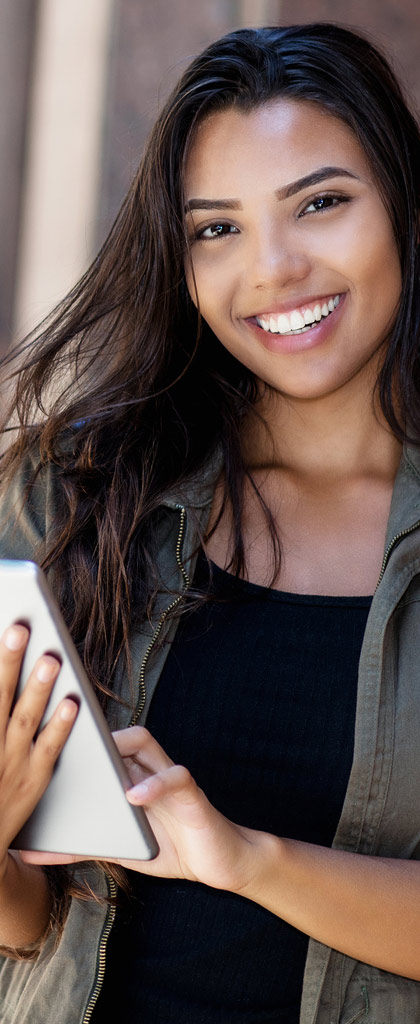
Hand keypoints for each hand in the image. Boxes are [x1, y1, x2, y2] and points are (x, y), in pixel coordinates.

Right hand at [0, 624, 77, 875]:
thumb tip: (0, 678)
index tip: (4, 631)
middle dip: (8, 663)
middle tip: (21, 629)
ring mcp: (10, 763)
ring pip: (24, 719)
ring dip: (37, 688)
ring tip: (50, 659)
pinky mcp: (33, 780)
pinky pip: (49, 749)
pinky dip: (60, 726)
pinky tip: (72, 703)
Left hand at [23, 726, 264, 894]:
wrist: (222, 864)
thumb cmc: (172, 848)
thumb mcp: (120, 848)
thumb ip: (81, 846)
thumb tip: (31, 853)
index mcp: (131, 777)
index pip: (102, 746)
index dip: (78, 739)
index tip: (47, 738)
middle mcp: (149, 769)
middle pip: (116, 734)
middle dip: (92, 734)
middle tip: (65, 735)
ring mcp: (170, 778)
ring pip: (145, 744)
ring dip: (120, 747)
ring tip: (99, 762)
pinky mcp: (192, 795)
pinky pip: (175, 778)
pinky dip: (153, 786)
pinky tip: (134, 798)